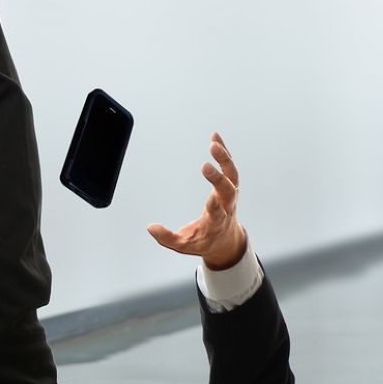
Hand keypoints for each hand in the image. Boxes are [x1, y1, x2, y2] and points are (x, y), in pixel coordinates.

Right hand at [147, 132, 246, 269]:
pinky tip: (215, 137)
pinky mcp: (228, 185)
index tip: (210, 200)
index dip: (215, 208)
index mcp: (216, 223)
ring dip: (224, 159)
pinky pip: (228, 166)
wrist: (226, 239)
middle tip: (205, 165)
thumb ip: (166, 238)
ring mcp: (230, 195)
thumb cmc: (202, 241)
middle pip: (228, 191)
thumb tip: (150, 227)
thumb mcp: (183, 246)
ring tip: (213, 143)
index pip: (218, 214)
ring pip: (232, 175)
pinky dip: (224, 152)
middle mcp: (227, 207)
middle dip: (218, 179)